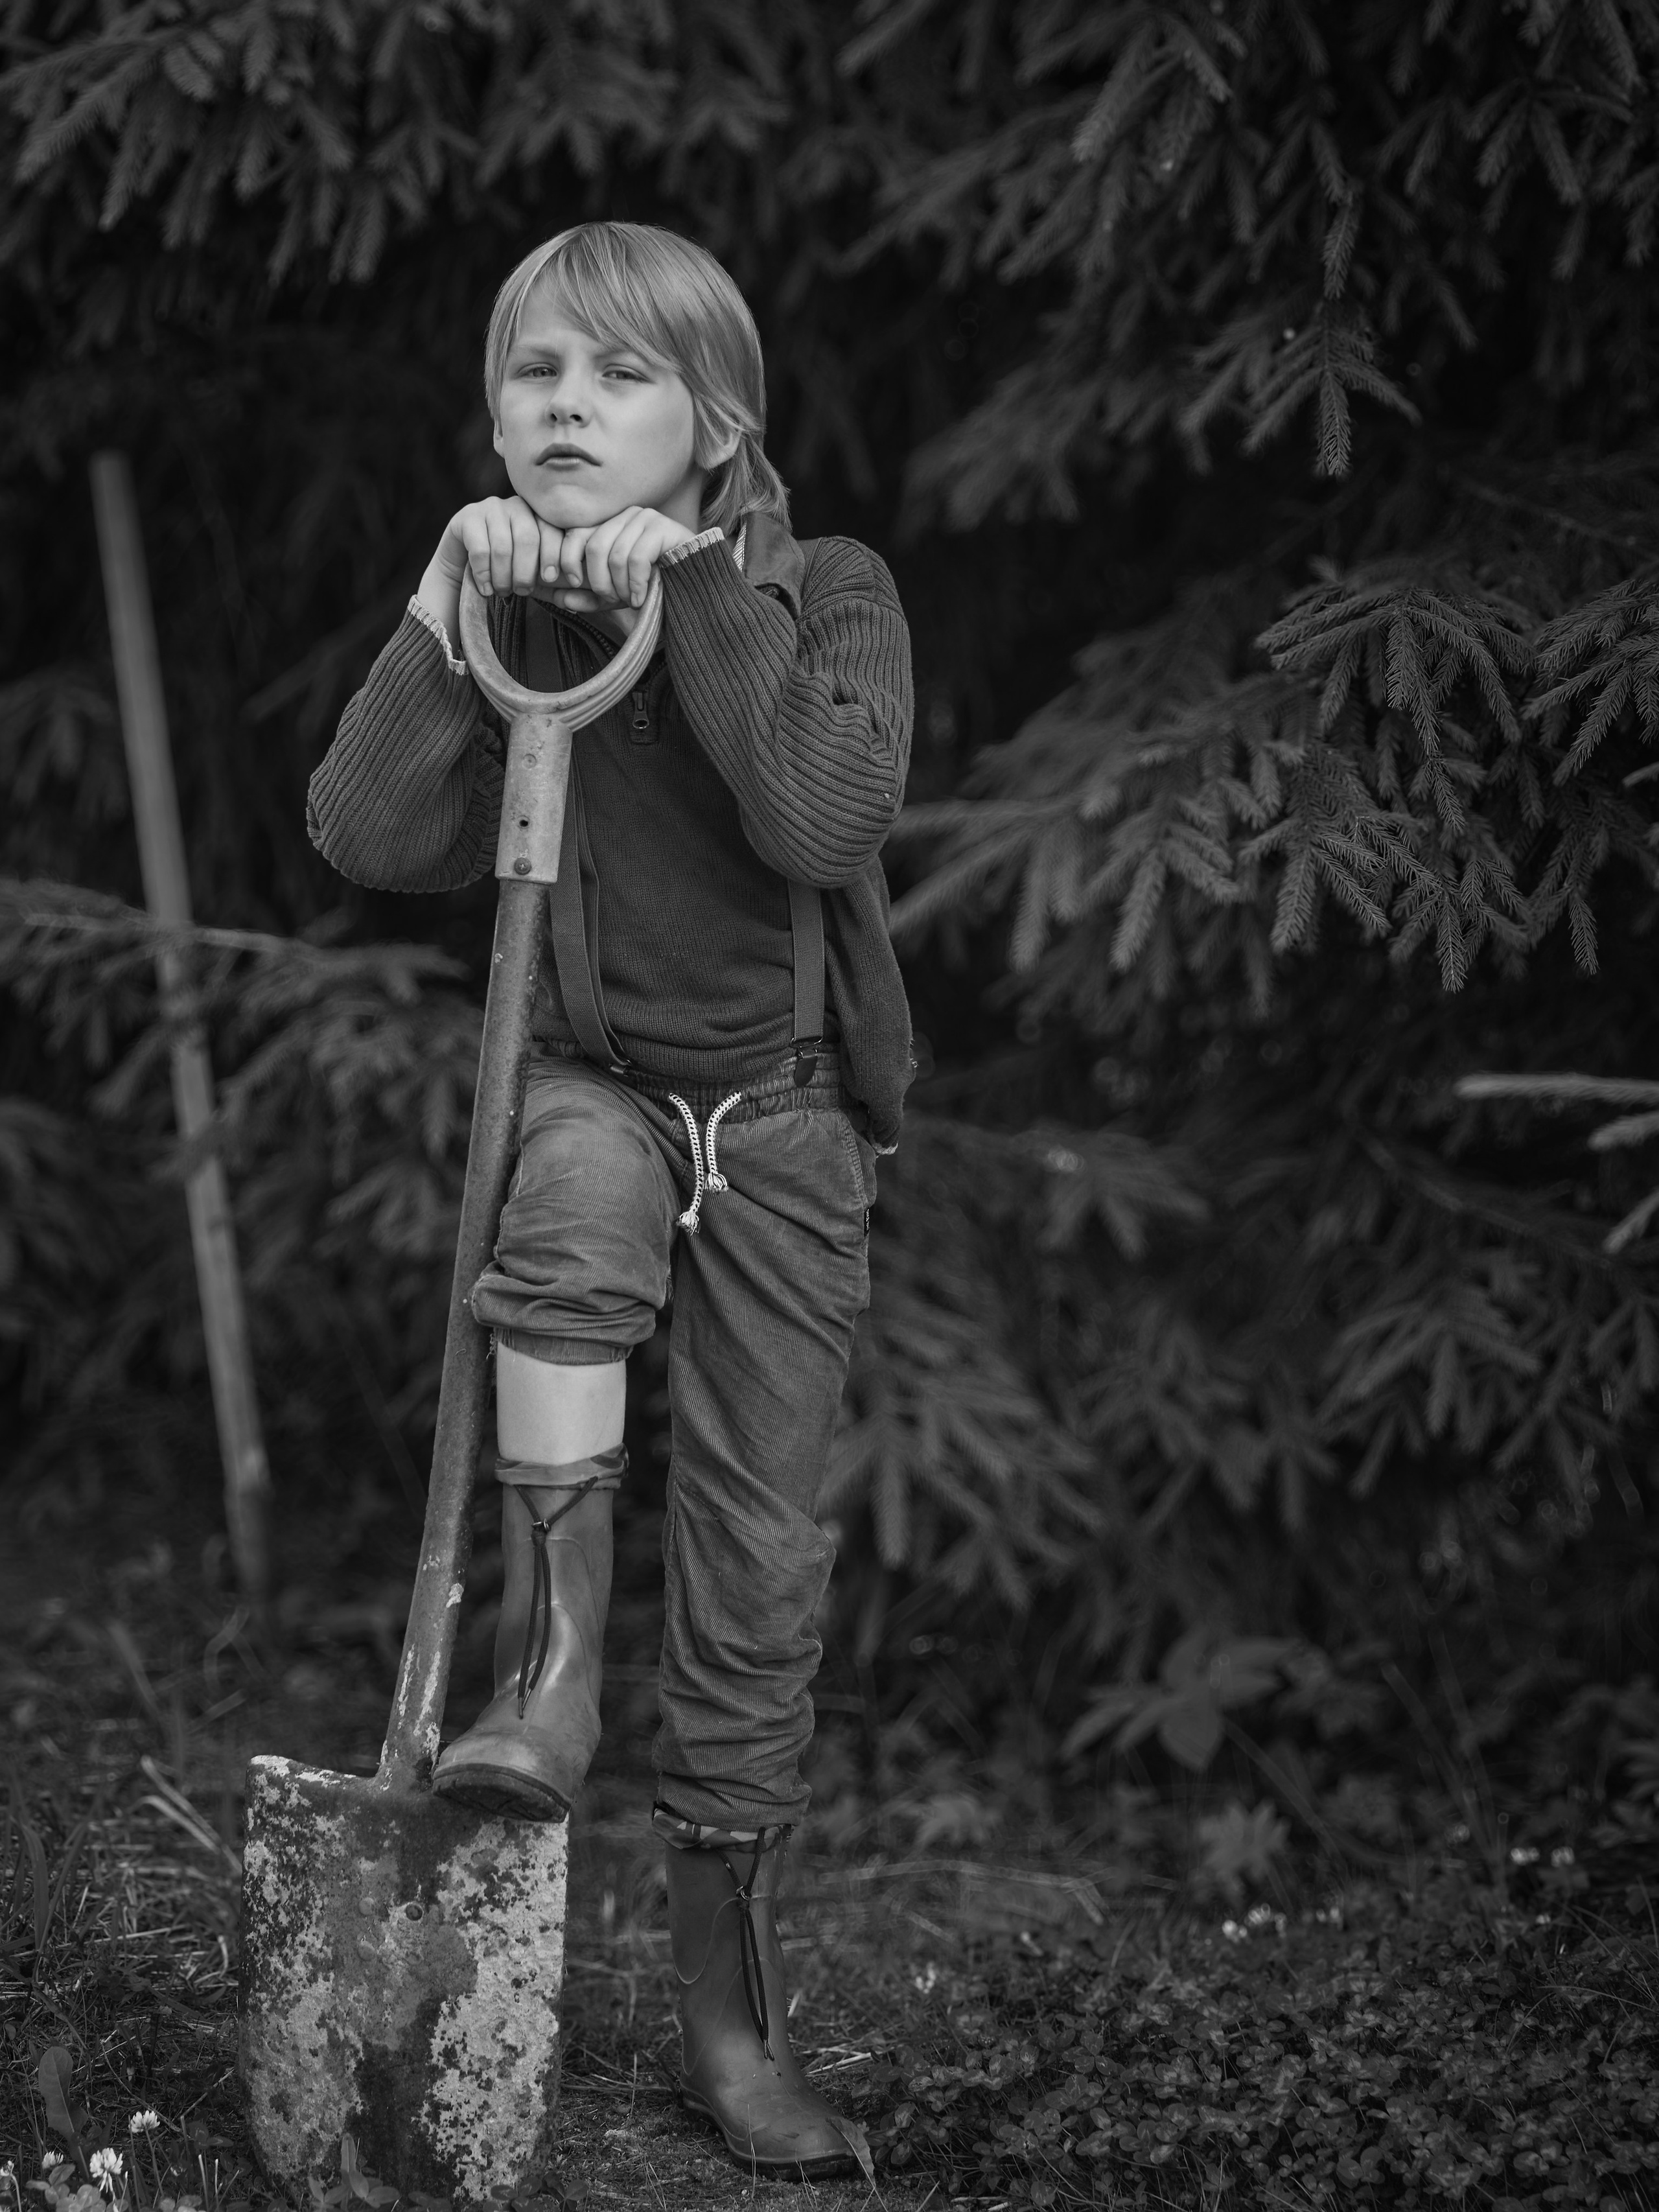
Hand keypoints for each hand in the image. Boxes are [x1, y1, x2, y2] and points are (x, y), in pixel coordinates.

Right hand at [434, 495, 563, 599]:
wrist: (466, 568)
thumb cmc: (509, 572)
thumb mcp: (538, 580)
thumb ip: (559, 584)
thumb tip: (585, 594)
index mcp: (539, 516)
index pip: (552, 531)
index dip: (553, 557)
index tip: (551, 580)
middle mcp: (516, 505)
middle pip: (528, 539)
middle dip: (526, 572)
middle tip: (522, 592)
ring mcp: (491, 508)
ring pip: (503, 546)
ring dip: (503, 577)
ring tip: (502, 591)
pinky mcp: (467, 517)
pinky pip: (480, 549)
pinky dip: (484, 574)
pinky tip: (485, 587)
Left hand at [541, 507, 698, 615]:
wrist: (697, 586)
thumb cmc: (655, 588)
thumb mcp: (616, 595)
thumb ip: (588, 597)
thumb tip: (558, 598)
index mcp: (610, 526)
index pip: (575, 534)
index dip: (567, 559)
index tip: (571, 583)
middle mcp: (625, 516)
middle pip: (594, 547)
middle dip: (599, 581)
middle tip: (613, 599)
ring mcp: (646, 519)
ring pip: (615, 555)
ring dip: (621, 586)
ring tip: (632, 600)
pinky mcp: (663, 528)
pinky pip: (636, 558)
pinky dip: (636, 584)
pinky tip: (642, 598)